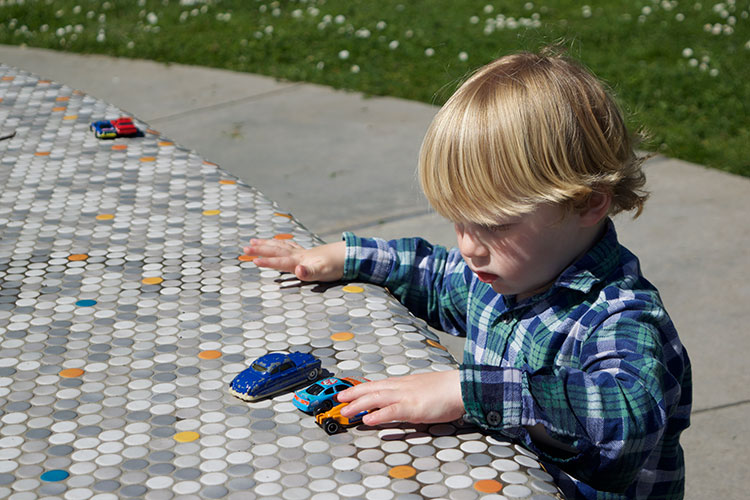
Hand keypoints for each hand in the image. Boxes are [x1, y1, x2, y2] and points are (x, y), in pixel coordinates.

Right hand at [243, 239, 345, 281]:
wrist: (350, 255)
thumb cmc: (337, 266)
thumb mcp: (324, 272)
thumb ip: (310, 272)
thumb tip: (298, 270)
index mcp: (300, 261)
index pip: (280, 261)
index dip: (267, 262)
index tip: (252, 260)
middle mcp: (299, 255)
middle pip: (276, 250)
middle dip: (260, 249)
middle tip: (245, 248)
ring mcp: (303, 253)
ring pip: (281, 246)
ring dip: (267, 244)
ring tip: (254, 241)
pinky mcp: (308, 253)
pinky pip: (289, 246)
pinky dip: (280, 243)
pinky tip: (279, 243)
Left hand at [336, 370, 463, 425]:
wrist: (461, 386)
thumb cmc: (445, 389)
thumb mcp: (421, 389)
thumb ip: (408, 395)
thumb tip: (398, 402)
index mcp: (403, 383)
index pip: (376, 384)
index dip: (360, 388)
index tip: (347, 391)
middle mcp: (401, 387)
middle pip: (372, 389)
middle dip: (353, 394)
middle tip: (339, 400)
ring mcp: (406, 396)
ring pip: (377, 398)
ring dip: (359, 404)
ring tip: (346, 411)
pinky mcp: (413, 407)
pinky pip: (392, 411)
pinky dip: (378, 415)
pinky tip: (367, 420)